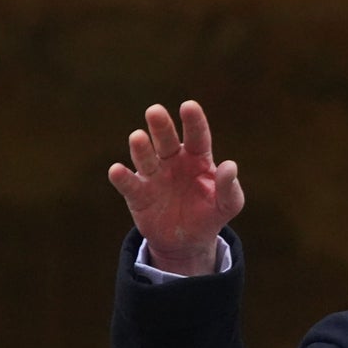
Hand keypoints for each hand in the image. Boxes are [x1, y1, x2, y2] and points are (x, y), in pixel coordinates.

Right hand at [108, 100, 244, 274]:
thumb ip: (229, 187)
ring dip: (141, 148)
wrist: (188, 241)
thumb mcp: (228, 204)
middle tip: (155, 111)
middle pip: (166, 140)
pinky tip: (117, 170)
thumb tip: (230, 166)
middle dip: (161, 126)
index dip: (193, 121)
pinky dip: (121, 177)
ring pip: (145, 157)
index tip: (189, 106)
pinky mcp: (138, 194)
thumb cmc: (210, 214)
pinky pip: (128, 184)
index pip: (197, 136)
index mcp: (197, 158)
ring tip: (138, 137)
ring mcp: (153, 176)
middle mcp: (172, 161)